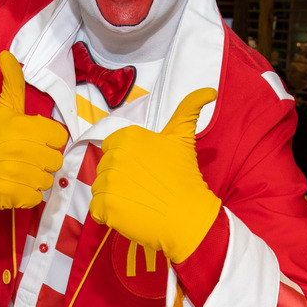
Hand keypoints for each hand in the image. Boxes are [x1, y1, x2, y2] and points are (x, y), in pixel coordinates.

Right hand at [0, 51, 66, 208]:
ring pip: (47, 180)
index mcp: (23, 127)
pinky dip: (27, 195)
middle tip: (27, 158)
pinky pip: (36, 198)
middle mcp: (21, 149)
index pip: (59, 136)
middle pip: (56, 160)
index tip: (36, 141)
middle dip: (44, 161)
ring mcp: (16, 174)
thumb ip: (12, 82)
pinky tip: (15, 186)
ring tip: (20, 172)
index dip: (49, 140)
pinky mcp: (11, 195)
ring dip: (36, 179)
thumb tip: (6, 54)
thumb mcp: (3, 108)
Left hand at [90, 88, 218, 263]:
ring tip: (138, 200)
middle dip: (121, 177)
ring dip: (114, 196)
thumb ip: (189, 108)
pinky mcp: (105, 206)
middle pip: (105, 167)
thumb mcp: (184, 137)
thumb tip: (211, 90)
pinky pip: (96, 209)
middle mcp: (115, 156)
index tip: (145, 170)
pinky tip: (129, 213)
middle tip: (145, 187)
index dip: (128, 160)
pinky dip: (109, 214)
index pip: (112, 147)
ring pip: (100, 187)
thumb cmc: (185, 177)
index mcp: (128, 136)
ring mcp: (108, 181)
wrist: (188, 217)